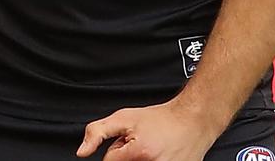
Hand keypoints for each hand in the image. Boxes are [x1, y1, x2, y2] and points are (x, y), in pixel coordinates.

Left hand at [76, 99, 215, 160]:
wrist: (192, 122)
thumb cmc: (161, 120)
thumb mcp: (124, 117)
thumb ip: (98, 132)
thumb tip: (81, 152)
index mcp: (139, 154)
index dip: (117, 149)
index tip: (129, 142)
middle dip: (128, 157)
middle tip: (140, 146)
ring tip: (150, 151)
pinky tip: (158, 157)